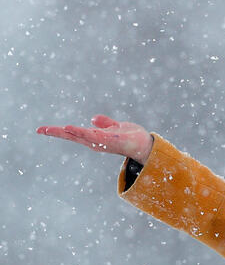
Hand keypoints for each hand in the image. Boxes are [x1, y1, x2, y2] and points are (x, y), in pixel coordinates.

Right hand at [37, 115, 153, 163]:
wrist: (145, 145)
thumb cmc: (131, 138)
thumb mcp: (115, 127)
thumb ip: (105, 123)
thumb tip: (93, 119)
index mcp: (94, 138)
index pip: (73, 134)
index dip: (58, 131)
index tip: (42, 129)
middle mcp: (94, 142)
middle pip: (72, 136)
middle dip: (55, 133)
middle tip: (39, 130)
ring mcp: (101, 142)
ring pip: (79, 136)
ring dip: (66, 132)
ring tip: (51, 129)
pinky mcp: (108, 140)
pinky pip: (92, 135)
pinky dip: (81, 132)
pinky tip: (70, 127)